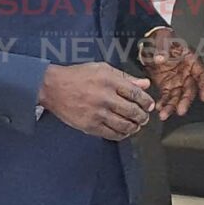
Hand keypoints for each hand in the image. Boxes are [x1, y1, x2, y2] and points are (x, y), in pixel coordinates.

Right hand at [39, 62, 153, 140]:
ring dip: (134, 127)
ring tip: (136, 125)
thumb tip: (145, 84)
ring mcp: (97, 113)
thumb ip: (125, 77)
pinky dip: (121, 134)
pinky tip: (124, 131)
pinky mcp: (90, 125)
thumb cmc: (78, 76)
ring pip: (124, 125)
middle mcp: (105, 97)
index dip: (146, 101)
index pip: (136, 93)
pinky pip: (111, 134)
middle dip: (142, 116)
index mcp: (109, 81)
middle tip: (144, 117)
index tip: (150, 105)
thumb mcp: (103, 69)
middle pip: (132, 111)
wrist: (54, 88)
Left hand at [140, 29, 203, 119]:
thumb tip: (160, 58)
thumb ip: (162, 49)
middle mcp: (187, 73)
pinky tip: (159, 109)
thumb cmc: (162, 38)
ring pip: (177, 96)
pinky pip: (166, 97)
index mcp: (191, 60)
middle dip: (185, 101)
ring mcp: (177, 80)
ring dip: (172, 106)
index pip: (202, 74)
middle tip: (181, 110)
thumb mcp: (163, 40)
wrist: (150, 42)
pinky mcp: (166, 86)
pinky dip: (163, 103)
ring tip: (165, 114)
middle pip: (189, 89)